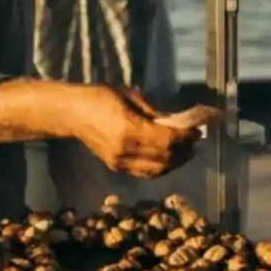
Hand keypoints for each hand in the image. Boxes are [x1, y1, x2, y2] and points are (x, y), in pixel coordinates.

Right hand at [71, 85, 200, 178]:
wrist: (72, 113)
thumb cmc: (100, 97)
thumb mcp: (130, 96)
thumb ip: (155, 112)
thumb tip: (176, 123)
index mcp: (129, 129)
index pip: (167, 140)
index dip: (186, 137)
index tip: (197, 131)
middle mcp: (125, 150)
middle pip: (165, 157)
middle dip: (185, 150)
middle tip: (194, 140)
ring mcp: (120, 163)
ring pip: (157, 170)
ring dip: (176, 162)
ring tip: (186, 151)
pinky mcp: (116, 168)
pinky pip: (145, 174)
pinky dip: (161, 169)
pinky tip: (169, 159)